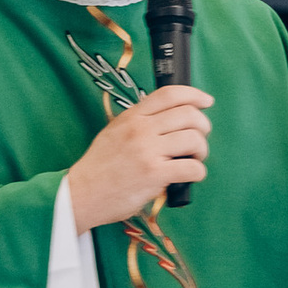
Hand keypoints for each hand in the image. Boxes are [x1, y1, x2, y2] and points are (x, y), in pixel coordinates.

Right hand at [69, 85, 210, 230]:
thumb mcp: (114, 131)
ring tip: (193, 159)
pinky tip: (190, 176)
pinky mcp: (154, 174)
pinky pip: (192, 168)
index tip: (206, 101)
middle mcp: (141, 129)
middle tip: (199, 139)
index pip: (170, 94)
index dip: (194, 95)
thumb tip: (169, 118)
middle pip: (189, 115)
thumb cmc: (100, 166)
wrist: (82, 193)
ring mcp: (148, 151)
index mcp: (132, 116)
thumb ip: (139, 121)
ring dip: (201, 150)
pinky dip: (198, 172)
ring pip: (194, 139)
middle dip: (203, 126)